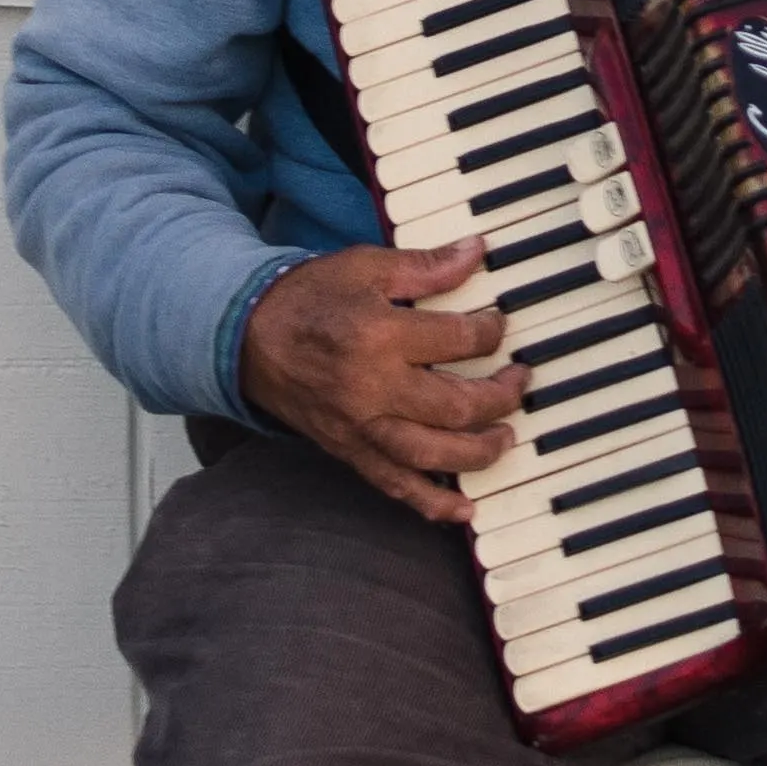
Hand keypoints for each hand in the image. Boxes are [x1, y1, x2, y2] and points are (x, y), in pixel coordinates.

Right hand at [238, 239, 523, 521]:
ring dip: (479, 452)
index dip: (491, 334)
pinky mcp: (349, 452)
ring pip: (433, 454)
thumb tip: (476, 253)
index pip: (459, 342)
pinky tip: (464, 511)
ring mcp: (361, 427)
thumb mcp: (366, 266)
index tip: (498, 327)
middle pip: (456, 406)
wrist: (248, 336)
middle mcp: (373, 388)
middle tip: (518, 383)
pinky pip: (395, 487)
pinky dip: (432, 505)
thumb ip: (425, 266)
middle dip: (500, 397)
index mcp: (380, 335)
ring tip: (505, 438)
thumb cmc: (307, 298)